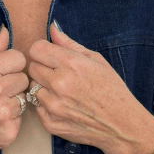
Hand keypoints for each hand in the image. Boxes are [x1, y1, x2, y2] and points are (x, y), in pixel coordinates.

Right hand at [0, 26, 28, 153]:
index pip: (19, 58)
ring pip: (24, 98)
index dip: (11, 65)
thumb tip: (6, 31)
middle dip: (12, 84)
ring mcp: (2, 113)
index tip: (1, 73)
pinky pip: (21, 118)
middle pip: (23, 78)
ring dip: (13, 102)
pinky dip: (10, 119)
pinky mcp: (8, 132)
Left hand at [27, 22, 153, 153]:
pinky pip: (36, 106)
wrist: (121, 125)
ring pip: (32, 87)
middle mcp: (59, 84)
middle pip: (32, 67)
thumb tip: (52, 28)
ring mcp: (53, 106)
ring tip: (62, 91)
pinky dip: (46, 104)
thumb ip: (69, 44)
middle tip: (58, 74)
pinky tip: (63, 105)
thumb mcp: (96, 60)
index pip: (36, 49)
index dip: (43, 51)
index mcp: (71, 65)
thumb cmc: (112, 90)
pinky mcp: (50, 123)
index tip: (50, 56)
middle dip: (42, 68)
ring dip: (43, 87)